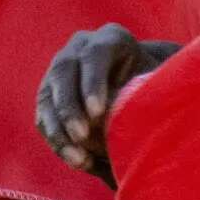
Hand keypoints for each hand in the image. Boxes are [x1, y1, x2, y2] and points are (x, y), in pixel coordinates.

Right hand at [35, 23, 181, 188]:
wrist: (139, 88)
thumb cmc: (155, 85)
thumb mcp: (156, 81)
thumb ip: (147, 90)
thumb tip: (136, 114)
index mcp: (111, 38)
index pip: (95, 54)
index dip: (93, 82)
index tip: (97, 112)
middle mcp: (79, 48)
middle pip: (64, 72)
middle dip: (70, 107)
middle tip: (82, 136)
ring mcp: (59, 70)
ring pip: (48, 97)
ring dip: (60, 130)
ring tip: (79, 160)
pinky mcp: (48, 96)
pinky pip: (44, 118)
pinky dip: (58, 141)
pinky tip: (76, 160)